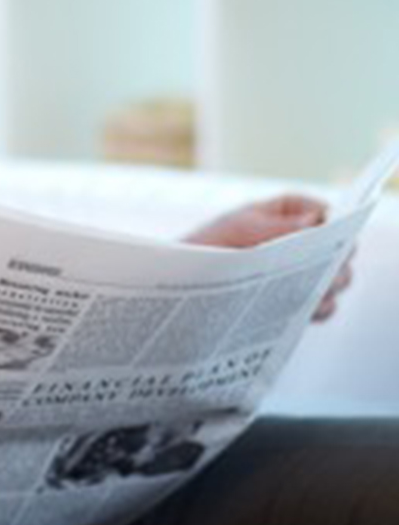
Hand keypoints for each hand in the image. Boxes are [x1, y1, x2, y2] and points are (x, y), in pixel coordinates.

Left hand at [184, 194, 352, 319]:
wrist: (183, 280)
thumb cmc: (206, 245)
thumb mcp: (237, 229)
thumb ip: (276, 226)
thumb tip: (316, 221)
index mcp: (291, 213)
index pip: (328, 214)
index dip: (335, 225)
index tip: (328, 237)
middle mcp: (304, 242)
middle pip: (340, 250)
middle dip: (335, 261)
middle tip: (325, 270)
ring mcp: (304, 272)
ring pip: (337, 281)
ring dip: (329, 287)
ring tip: (313, 292)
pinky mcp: (298, 300)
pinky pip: (321, 307)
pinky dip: (315, 309)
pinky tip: (300, 311)